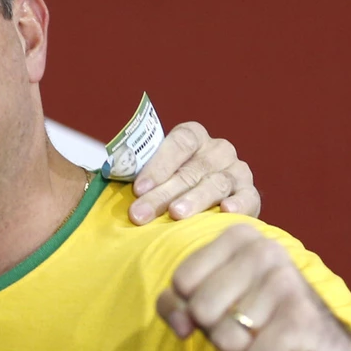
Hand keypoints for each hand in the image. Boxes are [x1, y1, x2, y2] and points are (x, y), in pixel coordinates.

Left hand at [130, 121, 260, 224]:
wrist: (197, 206)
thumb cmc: (164, 189)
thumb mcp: (148, 175)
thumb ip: (131, 172)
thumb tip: (99, 178)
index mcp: (193, 137)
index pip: (179, 142)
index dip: (158, 164)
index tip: (137, 188)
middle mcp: (218, 150)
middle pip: (191, 169)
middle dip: (163, 193)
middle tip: (141, 214)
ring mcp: (237, 171)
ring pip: (216, 183)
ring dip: (194, 199)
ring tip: (176, 214)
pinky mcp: (250, 195)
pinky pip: (248, 197)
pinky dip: (238, 204)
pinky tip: (225, 211)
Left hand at [154, 225, 350, 350]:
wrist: (320, 348)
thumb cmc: (256, 320)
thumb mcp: (207, 305)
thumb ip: (175, 304)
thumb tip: (181, 323)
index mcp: (239, 237)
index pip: (182, 282)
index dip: (191, 307)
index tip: (222, 306)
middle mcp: (265, 250)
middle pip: (200, 309)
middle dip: (216, 331)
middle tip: (246, 326)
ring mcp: (288, 282)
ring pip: (226, 338)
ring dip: (241, 349)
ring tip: (265, 336)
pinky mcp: (303, 318)